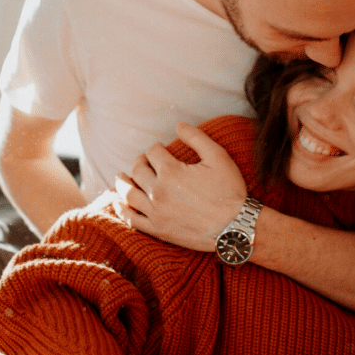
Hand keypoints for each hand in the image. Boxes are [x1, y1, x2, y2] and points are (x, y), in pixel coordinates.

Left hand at [114, 122, 246, 251]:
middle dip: (139, 162)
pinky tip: (118, 204)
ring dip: (122, 183)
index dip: (155, 148)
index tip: (159, 148)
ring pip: (129, 194)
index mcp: (171, 171)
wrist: (236, 227)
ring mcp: (156, 212)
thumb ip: (196, 138)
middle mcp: (158, 192)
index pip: (153, 153)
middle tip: (142, 161)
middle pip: (138, 171)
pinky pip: (133, 220)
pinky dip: (122, 210)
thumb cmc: (230, 190)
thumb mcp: (218, 157)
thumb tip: (178, 125)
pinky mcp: (159, 230)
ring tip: (120, 178)